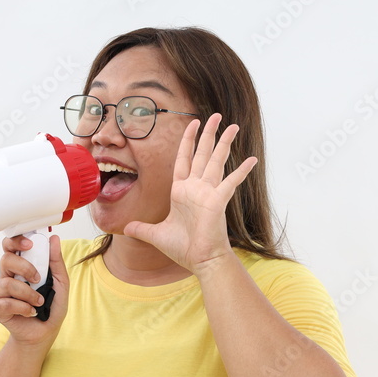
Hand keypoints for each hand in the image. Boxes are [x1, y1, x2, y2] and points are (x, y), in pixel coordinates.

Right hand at [0, 234, 68, 347]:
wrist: (45, 333)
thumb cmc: (51, 307)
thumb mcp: (61, 283)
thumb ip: (57, 262)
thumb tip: (54, 239)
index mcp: (21, 266)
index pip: (11, 246)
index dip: (16, 241)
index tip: (30, 245)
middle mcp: (9, 276)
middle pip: (6, 260)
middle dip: (24, 267)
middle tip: (36, 278)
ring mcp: (1, 292)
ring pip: (7, 283)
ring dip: (28, 294)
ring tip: (39, 302)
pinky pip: (6, 302)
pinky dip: (23, 308)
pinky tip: (30, 312)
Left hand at [123, 113, 257, 274]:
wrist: (199, 261)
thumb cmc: (183, 249)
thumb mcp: (155, 235)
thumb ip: (141, 228)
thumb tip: (125, 228)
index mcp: (182, 192)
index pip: (184, 159)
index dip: (187, 141)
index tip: (193, 124)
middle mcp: (196, 188)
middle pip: (202, 154)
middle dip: (208, 134)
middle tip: (216, 115)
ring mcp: (208, 193)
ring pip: (216, 161)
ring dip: (225, 143)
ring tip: (233, 125)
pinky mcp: (218, 201)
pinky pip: (231, 182)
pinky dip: (241, 171)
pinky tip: (252, 159)